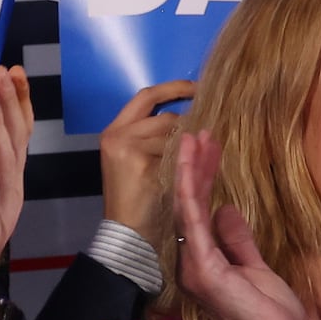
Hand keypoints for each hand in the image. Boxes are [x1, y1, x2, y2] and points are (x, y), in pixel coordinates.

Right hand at [94, 79, 194, 243]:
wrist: (127, 233)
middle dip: (187, 128)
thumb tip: (191, 119)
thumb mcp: (140, 160)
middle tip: (205, 137)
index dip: (174, 88)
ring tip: (200, 160)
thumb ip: (156, 137)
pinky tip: (197, 168)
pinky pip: (175, 152)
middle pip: (165, 116)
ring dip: (189, 148)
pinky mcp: (139, 162)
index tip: (197, 87)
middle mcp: (117, 134)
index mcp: (115, 130)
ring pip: (173, 134)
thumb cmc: (138, 200)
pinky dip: (189, 160)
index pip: (146, 97)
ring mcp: (126, 147)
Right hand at [172, 131, 312, 319]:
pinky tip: (190, 166)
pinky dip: (190, 190)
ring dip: (190, 170)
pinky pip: (193, 220)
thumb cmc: (268, 313)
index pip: (198, 211)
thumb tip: (227, 209)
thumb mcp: (255, 266)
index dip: (202, 178)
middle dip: (195, 166)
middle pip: (190, 204)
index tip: (209, 149)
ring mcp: (194, 263)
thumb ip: (238, 240)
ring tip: (193, 137)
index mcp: (203, 260)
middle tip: (200, 132)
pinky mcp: (203, 266)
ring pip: (187, 206)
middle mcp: (191, 260)